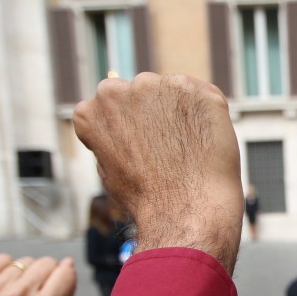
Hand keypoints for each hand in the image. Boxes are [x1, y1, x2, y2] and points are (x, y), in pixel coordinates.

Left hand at [0, 254, 76, 295]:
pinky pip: (3, 258)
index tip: (51, 286)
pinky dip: (4, 269)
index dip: (60, 277)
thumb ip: (65, 293)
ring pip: (24, 261)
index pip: (65, 272)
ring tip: (12, 292)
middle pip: (46, 262)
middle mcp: (20, 295)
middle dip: (42, 274)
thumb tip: (68, 262)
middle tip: (30, 290)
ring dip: (22, 274)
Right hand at [73, 73, 242, 272]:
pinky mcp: (195, 89)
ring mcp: (157, 85)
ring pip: (171, 93)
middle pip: (140, 94)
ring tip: (188, 149)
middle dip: (153, 114)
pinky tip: (206, 142)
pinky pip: (202, 97)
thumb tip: (123, 127)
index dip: (130, 131)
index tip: (142, 151)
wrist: (187, 210)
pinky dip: (206, 115)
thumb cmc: (148, 201)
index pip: (110, 108)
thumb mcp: (109, 171)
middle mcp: (117, 90)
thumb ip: (111, 139)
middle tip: (168, 150)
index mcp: (89, 110)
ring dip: (179, 112)